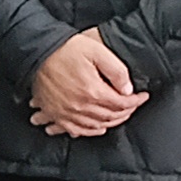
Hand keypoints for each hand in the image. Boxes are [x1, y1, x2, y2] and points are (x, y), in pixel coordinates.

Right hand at [29, 30, 144, 137]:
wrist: (37, 51)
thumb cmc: (66, 48)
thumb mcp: (97, 51)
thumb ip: (116, 70)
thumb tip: (127, 89)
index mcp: (93, 91)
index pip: (122, 103)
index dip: (136, 101)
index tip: (143, 96)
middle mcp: (80, 106)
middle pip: (110, 116)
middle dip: (126, 112)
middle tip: (133, 106)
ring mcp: (66, 112)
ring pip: (95, 126)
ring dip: (110, 123)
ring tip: (119, 116)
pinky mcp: (55, 113)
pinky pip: (74, 130)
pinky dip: (88, 132)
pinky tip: (95, 128)